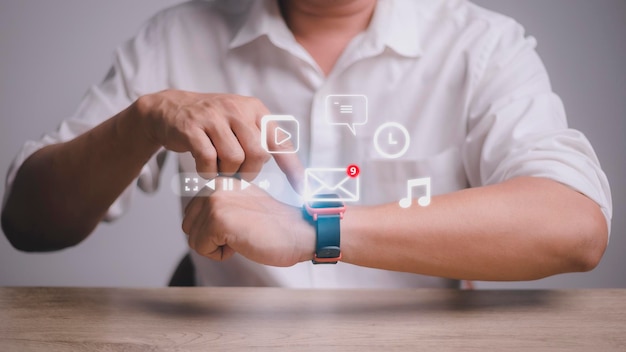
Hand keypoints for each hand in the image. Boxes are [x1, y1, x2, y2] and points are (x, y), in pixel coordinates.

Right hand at [135, 90, 302, 187]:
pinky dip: (208, 172)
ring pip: (234, 158)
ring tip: (220, 169)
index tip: (303, 189)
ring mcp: (213, 117)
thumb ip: (263, 141)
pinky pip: (208, 160)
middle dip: (250, 172)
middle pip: (258, 154)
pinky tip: (205, 169)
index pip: (280, 142)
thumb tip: (292, 172)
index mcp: (255, 109)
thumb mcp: (241, 123)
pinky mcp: (192, 128)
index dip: (293, 168)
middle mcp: (237, 109)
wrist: (170, 109)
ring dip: (227, 172)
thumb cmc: (212, 124)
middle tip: (238, 173)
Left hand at [181, 177, 314, 265]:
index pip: (193, 215)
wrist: (300, 233)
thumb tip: (190, 222)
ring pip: (193, 239)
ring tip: (244, 236)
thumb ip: (218, 207)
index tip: (244, 224)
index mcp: (221, 181)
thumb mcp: (242, 206)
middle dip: (212, 238)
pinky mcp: (217, 219)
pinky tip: (243, 242)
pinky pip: (201, 249)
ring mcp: (215, 201)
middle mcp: (215, 186)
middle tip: (243, 232)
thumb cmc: (276, 226)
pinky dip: (221, 254)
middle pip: (189, 226)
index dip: (216, 230)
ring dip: (218, 247)